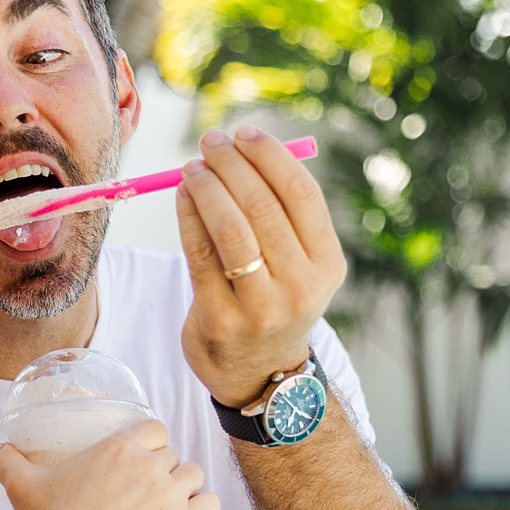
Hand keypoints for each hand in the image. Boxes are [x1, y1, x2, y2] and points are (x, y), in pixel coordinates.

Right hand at [0, 422, 218, 509]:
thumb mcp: (21, 486)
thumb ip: (8, 462)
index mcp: (118, 448)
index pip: (155, 428)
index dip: (151, 441)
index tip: (140, 457)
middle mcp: (147, 465)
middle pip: (173, 454)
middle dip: (162, 468)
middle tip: (144, 488)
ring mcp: (167, 494)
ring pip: (194, 475)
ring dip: (184, 485)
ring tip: (167, 500)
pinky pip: (211, 504)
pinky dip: (203, 507)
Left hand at [176, 126, 346, 407]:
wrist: (261, 376)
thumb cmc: (275, 302)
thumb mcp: (301, 266)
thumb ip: (283, 214)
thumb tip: (244, 148)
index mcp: (327, 265)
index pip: (301, 194)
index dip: (270, 156)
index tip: (245, 133)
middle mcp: (300, 287)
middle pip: (263, 207)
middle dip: (232, 165)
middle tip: (210, 142)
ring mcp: (259, 307)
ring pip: (230, 229)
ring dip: (208, 187)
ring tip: (192, 167)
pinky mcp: (219, 319)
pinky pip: (199, 254)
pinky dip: (188, 216)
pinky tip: (182, 196)